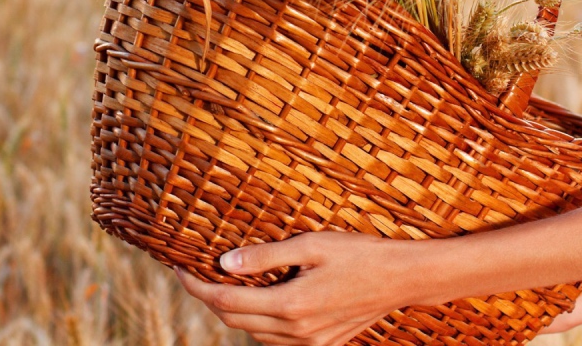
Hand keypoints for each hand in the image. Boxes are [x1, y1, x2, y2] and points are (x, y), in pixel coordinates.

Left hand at [174, 231, 421, 345]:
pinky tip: (260, 299)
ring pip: (254, 334)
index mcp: (290, 305)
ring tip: (224, 283)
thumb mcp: (311, 244)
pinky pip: (276, 339)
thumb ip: (265, 257)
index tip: (179, 268)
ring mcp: (310, 342)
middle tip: (195, 272)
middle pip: (234, 322)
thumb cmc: (359, 253)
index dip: (196, 286)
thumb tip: (224, 264)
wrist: (402, 278)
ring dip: (234, 312)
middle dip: (209, 298)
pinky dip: (259, 322)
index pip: (225, 302)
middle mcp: (297, 331)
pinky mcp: (321, 344)